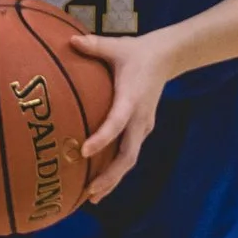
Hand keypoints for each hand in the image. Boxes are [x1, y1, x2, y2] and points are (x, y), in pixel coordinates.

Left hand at [76, 29, 173, 202]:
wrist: (167, 58)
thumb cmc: (136, 52)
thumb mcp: (116, 46)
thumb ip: (93, 46)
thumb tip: (69, 40)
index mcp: (132, 98)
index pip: (117, 122)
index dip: (102, 138)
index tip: (84, 151)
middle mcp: (140, 118)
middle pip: (128, 155)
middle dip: (110, 175)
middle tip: (89, 191)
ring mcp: (143, 126)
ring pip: (129, 160)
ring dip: (113, 180)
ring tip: (91, 197)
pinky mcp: (142, 130)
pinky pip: (129, 154)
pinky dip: (116, 170)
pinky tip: (99, 183)